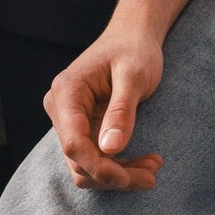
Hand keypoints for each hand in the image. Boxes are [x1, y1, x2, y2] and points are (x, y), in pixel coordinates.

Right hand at [42, 27, 166, 190]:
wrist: (133, 36)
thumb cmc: (135, 49)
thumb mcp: (134, 74)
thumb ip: (122, 110)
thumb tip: (110, 150)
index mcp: (66, 92)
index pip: (73, 143)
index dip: (98, 166)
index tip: (127, 178)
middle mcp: (60, 109)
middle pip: (78, 160)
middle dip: (114, 175)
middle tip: (153, 175)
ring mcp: (69, 121)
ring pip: (86, 165)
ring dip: (119, 174)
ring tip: (154, 168)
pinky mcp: (84, 129)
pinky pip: (95, 158)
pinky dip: (119, 166)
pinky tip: (145, 163)